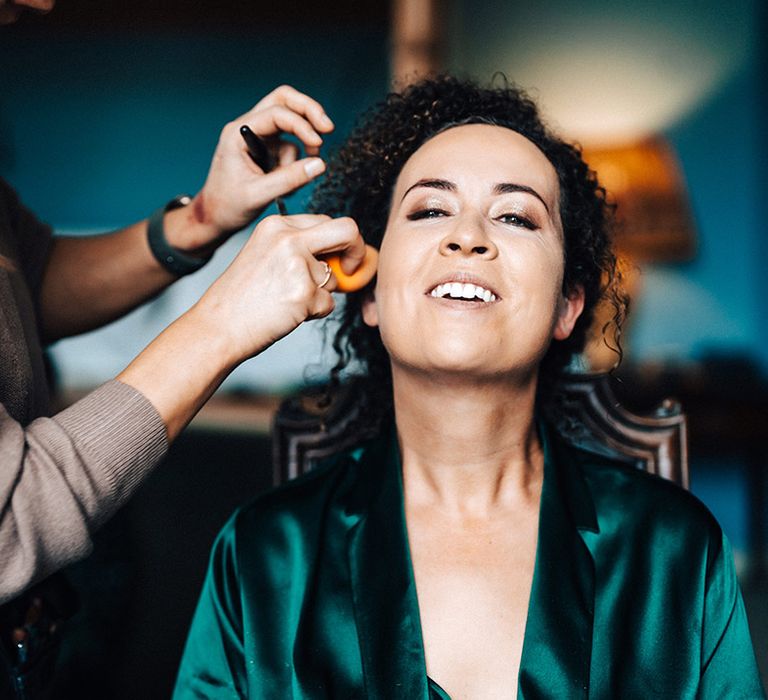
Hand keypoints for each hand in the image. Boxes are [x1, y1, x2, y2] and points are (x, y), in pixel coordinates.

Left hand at [167, 85, 334, 253]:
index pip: (276, 113)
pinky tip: (288, 183)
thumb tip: (319, 164)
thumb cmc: (227, 205)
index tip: (318, 142)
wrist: (215, 216)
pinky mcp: (267, 149)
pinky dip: (297, 162)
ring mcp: (259, 137)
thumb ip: (289, 179)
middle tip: (327, 128)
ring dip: (303, 145)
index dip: (301, 125)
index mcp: (239, 133)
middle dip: (308, 111)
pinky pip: (291, 146)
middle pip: (283, 100)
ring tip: (301, 172)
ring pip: (291, 123)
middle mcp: (248, 128)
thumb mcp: (258, 194)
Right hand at [190, 214, 365, 365]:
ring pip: (334, 277)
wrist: (218, 326)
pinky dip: (315, 313)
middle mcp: (288, 238)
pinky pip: (328, 303)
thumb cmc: (242, 297)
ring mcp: (297, 264)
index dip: (340, 241)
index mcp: (277, 226)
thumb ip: (300, 249)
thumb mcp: (266, 257)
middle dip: (357, 251)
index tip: (340, 258)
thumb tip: (343, 256)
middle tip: (349, 270)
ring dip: (321, 293)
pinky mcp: (304, 293)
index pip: (326, 221)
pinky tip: (288, 313)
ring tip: (288, 301)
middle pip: (347, 230)